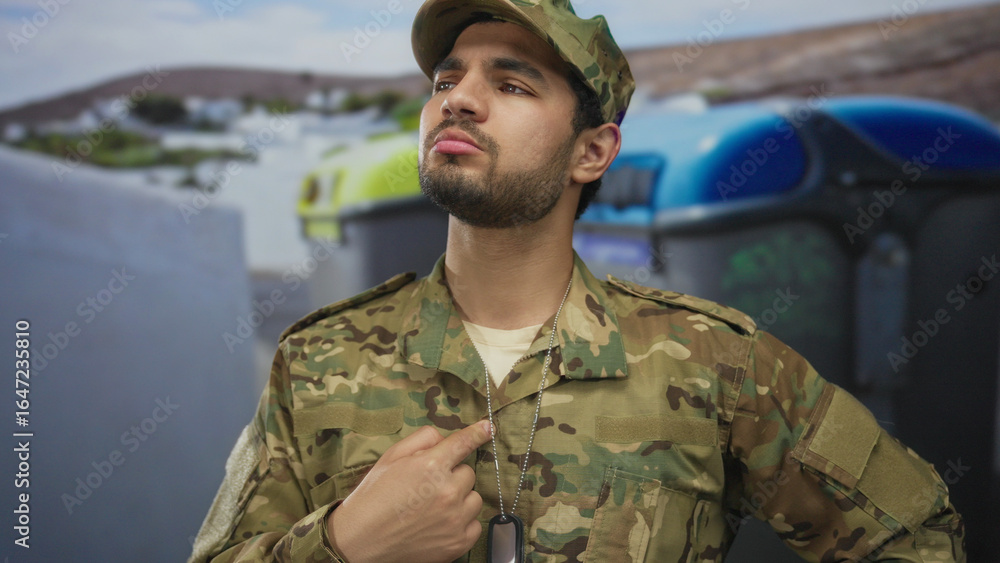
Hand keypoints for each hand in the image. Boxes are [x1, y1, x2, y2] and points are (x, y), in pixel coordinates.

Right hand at [327, 420, 492, 562]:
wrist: (360, 542)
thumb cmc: (373, 497)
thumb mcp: (390, 458)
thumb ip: (421, 441)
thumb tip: (444, 438)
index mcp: (431, 466)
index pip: (464, 443)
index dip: (478, 432)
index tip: (487, 427)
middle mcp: (448, 491)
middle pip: (467, 473)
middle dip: (452, 476)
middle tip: (428, 487)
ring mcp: (455, 519)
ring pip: (474, 498)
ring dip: (460, 499)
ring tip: (433, 507)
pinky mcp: (458, 543)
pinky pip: (475, 524)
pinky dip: (462, 522)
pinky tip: (440, 524)